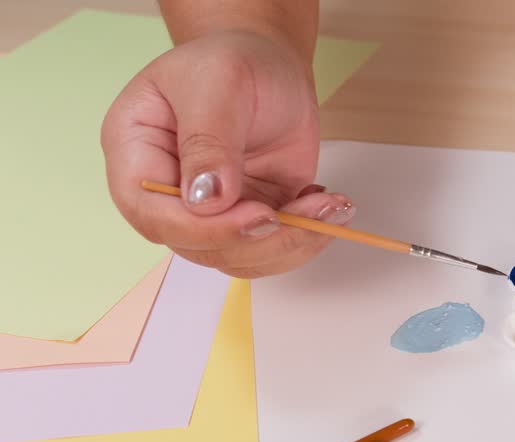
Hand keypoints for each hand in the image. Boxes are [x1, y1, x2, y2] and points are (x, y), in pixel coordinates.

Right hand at [102, 29, 351, 277]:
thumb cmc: (231, 61)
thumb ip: (208, 141)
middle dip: (259, 240)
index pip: (152, 213)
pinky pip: (271, 250)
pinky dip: (305, 238)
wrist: (267, 65)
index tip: (258, 216)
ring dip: (291, 242)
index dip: (202, 229)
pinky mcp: (247, 218)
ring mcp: (207, 212)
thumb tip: (208, 200)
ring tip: (330, 204)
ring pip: (239, 258)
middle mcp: (164, 193)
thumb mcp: (218, 84)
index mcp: (134, 153)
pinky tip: (327, 206)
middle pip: (197, 246)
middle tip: (309, 212)